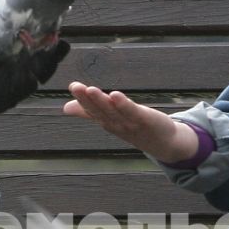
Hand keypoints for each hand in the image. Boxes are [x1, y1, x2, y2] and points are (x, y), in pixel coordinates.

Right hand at [62, 82, 200, 162]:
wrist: (162, 142)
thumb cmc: (133, 128)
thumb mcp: (108, 119)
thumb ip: (88, 112)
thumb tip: (65, 107)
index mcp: (106, 121)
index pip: (91, 109)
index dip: (81, 99)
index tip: (72, 86)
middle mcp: (115, 123)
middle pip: (100, 110)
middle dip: (87, 99)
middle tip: (76, 87)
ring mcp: (129, 123)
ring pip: (113, 111)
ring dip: (102, 101)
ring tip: (91, 89)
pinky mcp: (144, 120)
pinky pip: (132, 112)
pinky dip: (124, 105)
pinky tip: (116, 95)